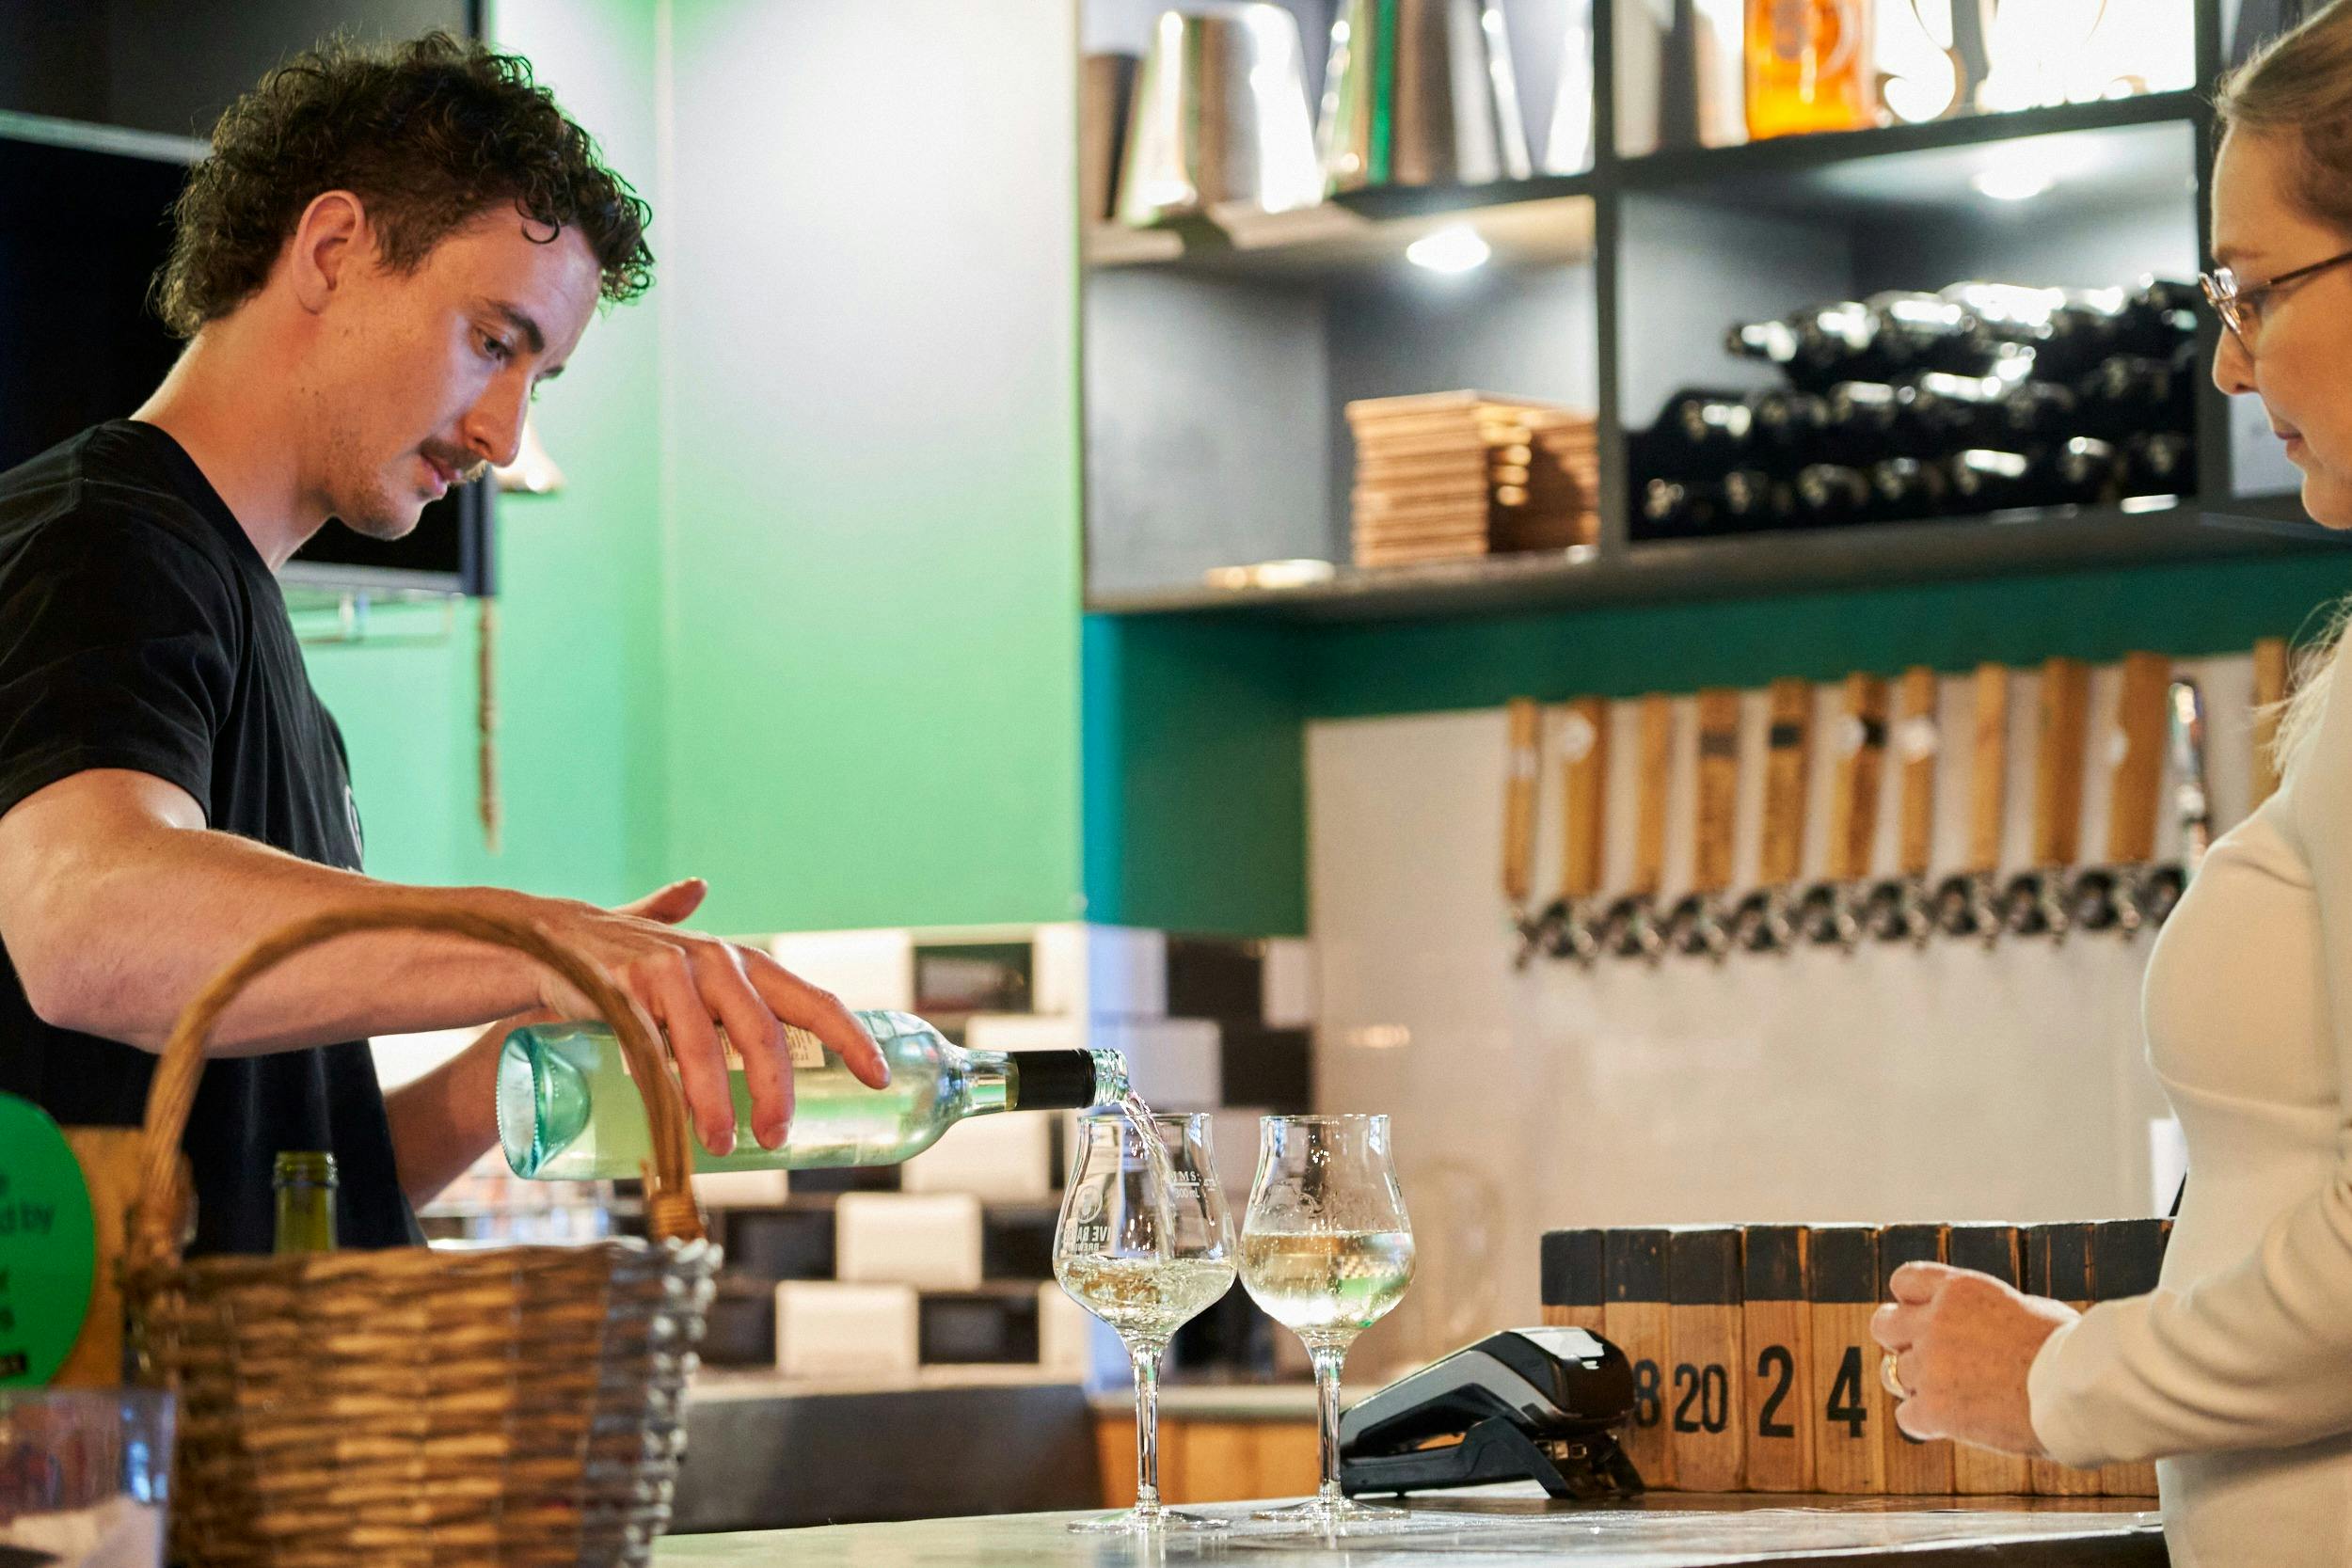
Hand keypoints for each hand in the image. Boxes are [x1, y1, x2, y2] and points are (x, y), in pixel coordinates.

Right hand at [526, 878, 889, 1155]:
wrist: (548, 939)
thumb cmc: (629, 960)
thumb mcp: (685, 957)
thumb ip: (715, 955)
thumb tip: (704, 891)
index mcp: (745, 965)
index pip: (813, 1001)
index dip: (852, 1039)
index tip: (880, 1079)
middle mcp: (715, 963)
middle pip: (763, 1033)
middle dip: (775, 1092)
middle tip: (777, 1140)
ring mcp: (668, 974)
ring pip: (705, 1048)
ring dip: (715, 1104)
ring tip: (721, 1146)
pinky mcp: (622, 990)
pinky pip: (651, 1049)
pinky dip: (664, 1088)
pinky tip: (669, 1119)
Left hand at [1870, 1261, 2078, 1454]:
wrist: (2080, 1390)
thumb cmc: (2073, 1351)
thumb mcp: (2030, 1308)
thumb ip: (1992, 1312)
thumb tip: (1991, 1319)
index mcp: (1960, 1289)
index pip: (1905, 1281)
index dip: (1911, 1301)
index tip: (1925, 1317)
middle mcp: (1935, 1322)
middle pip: (1882, 1325)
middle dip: (1900, 1340)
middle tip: (1928, 1358)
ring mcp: (1930, 1365)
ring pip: (1893, 1373)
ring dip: (1917, 1385)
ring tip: (1953, 1395)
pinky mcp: (1934, 1409)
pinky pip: (1906, 1417)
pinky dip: (1926, 1423)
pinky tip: (1954, 1424)